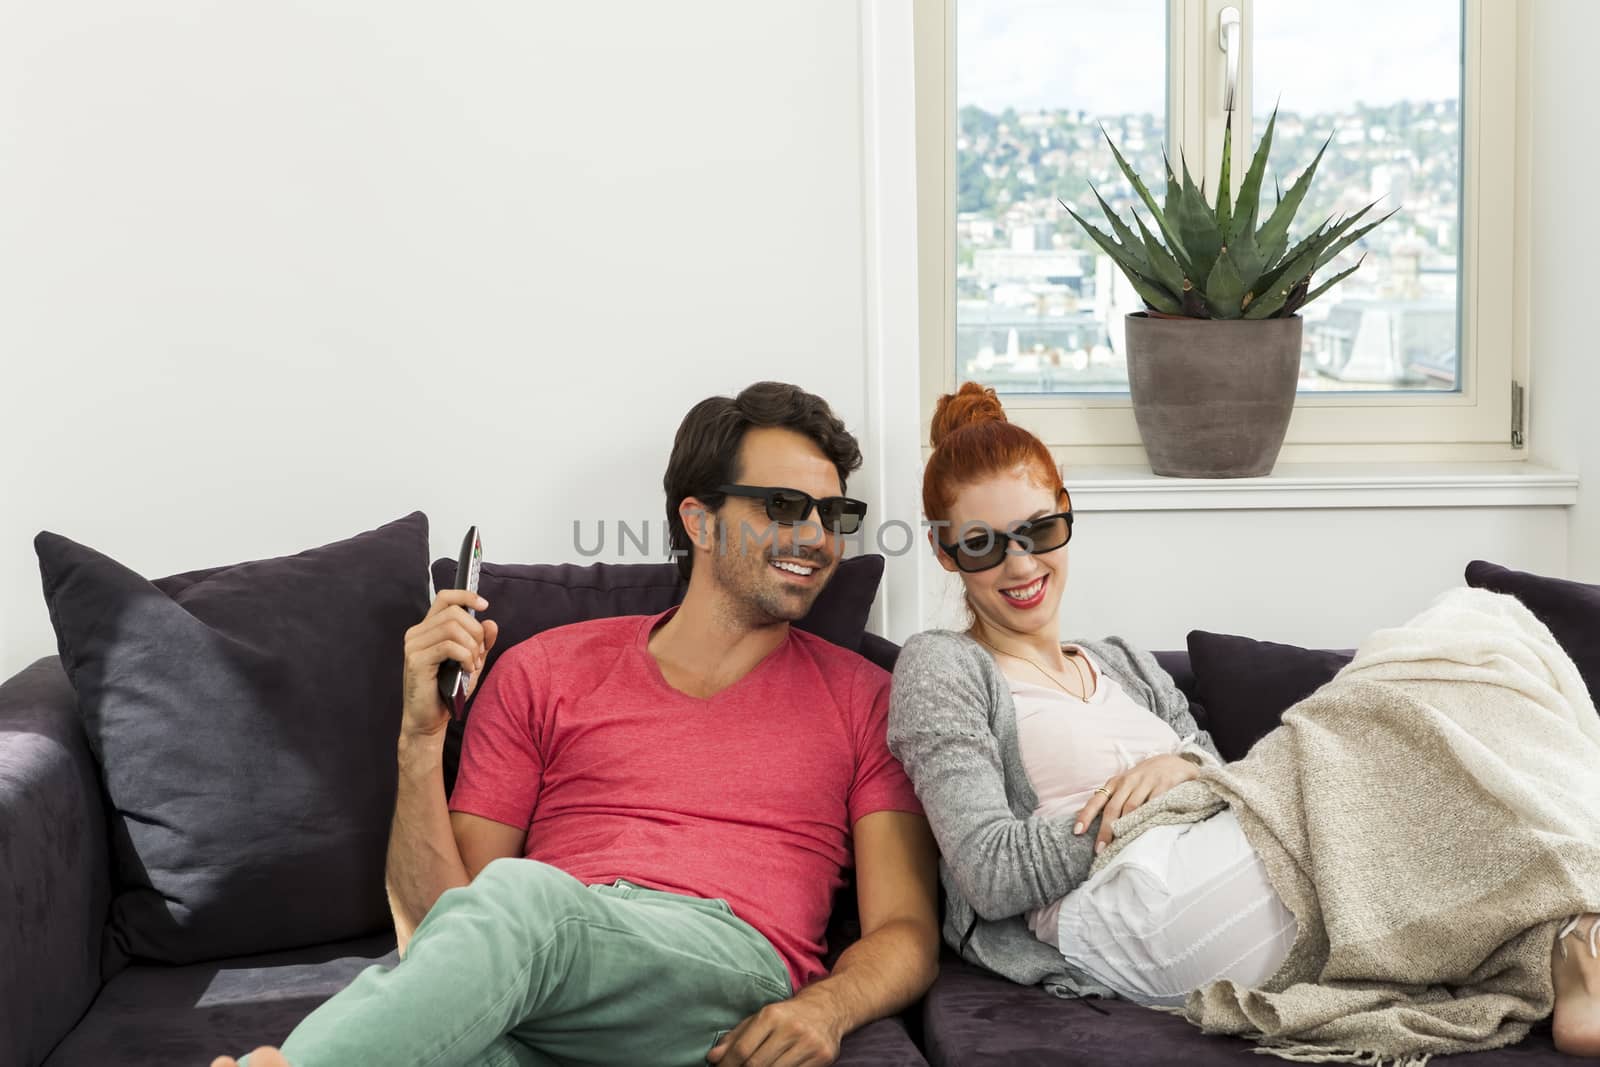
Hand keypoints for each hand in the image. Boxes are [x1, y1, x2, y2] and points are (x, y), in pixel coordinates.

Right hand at [400, 590, 498, 740]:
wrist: (429, 720)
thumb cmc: (448, 691)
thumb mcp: (472, 662)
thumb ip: (482, 643)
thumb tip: (491, 623)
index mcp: (428, 629)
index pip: (445, 598)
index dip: (466, 596)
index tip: (485, 605)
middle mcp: (417, 633)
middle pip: (454, 612)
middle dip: (476, 631)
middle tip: (480, 652)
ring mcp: (413, 646)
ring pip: (452, 628)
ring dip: (472, 646)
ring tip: (474, 664)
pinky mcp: (415, 660)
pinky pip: (448, 646)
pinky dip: (465, 656)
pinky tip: (468, 668)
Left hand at [706, 990, 844, 1066]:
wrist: (828, 1008)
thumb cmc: (788, 1015)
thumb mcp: (761, 1018)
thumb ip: (736, 1037)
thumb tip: (712, 1058)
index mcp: (772, 1015)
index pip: (743, 1049)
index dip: (728, 1065)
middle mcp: (791, 1028)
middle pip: (757, 1064)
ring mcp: (809, 1044)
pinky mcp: (823, 1057)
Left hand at [1073, 753, 1197, 854]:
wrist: (1174, 762)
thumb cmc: (1145, 778)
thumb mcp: (1126, 785)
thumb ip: (1114, 800)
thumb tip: (1095, 825)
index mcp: (1115, 783)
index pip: (1097, 800)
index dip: (1086, 815)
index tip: (1077, 831)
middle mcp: (1128, 781)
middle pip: (1113, 808)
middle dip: (1105, 830)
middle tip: (1100, 849)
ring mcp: (1146, 781)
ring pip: (1132, 807)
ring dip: (1125, 826)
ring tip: (1121, 844)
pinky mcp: (1163, 783)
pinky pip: (1154, 802)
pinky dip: (1148, 816)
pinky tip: (1145, 829)